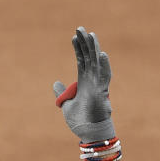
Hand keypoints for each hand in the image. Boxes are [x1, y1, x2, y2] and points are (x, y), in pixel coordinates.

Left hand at [53, 27, 114, 142]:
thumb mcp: (65, 104)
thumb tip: (55, 83)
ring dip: (93, 49)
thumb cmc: (80, 120)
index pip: (81, 60)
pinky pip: (104, 77)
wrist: (88, 133)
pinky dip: (104, 65)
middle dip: (85, 43)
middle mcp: (92, 80)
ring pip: (96, 63)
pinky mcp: (101, 93)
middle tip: (80, 28)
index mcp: (84, 82)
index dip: (78, 48)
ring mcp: (97, 85)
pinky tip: (102, 54)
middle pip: (89, 57)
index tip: (74, 36)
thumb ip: (62, 92)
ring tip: (90, 34)